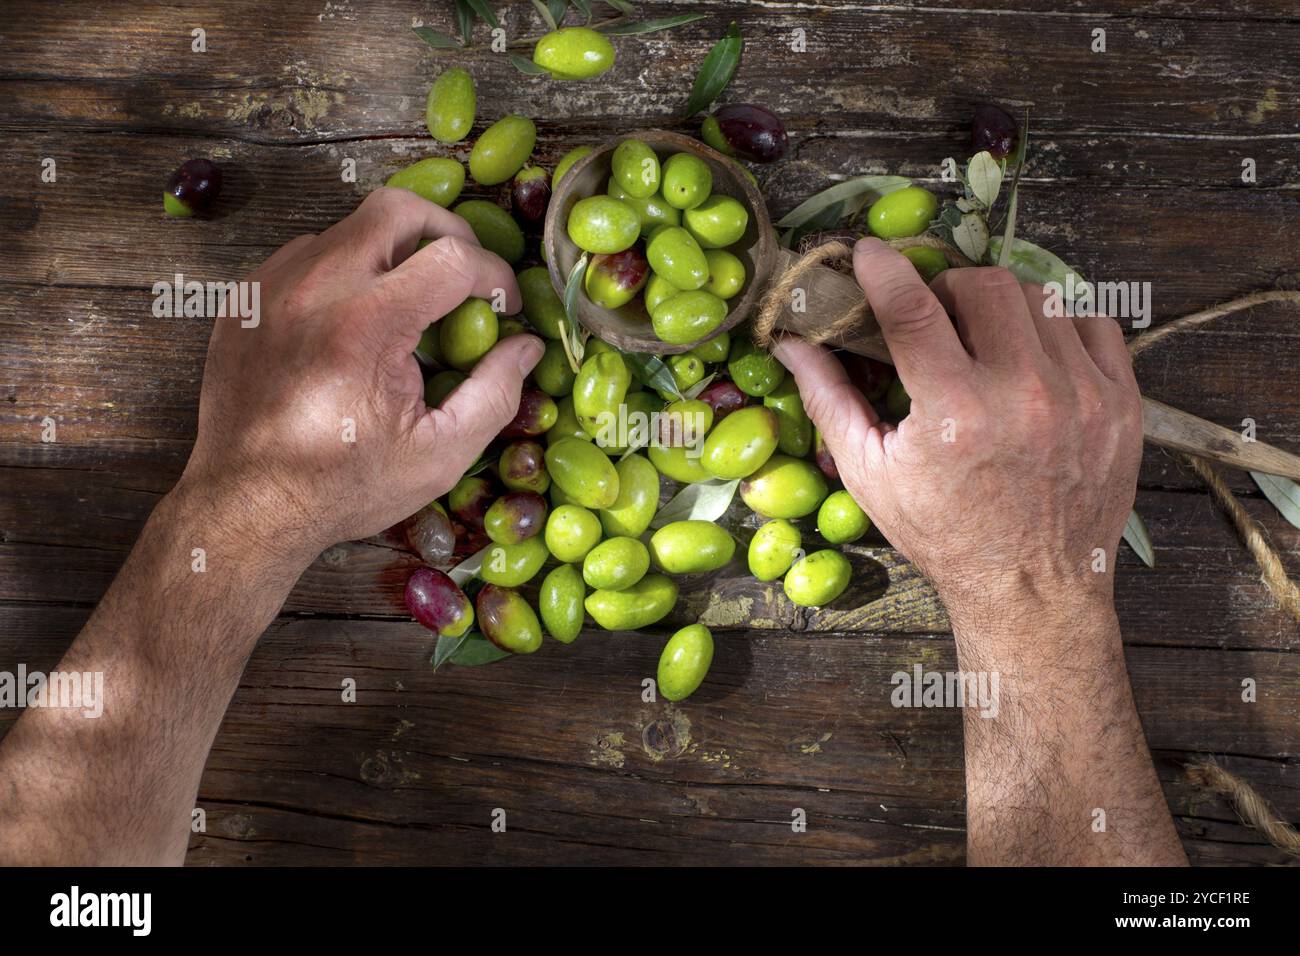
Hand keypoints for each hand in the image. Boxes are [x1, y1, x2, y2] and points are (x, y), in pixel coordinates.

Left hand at [179, 187, 542, 567]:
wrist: (248, 504)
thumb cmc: (345, 485)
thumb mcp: (439, 454)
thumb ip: (495, 393)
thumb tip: (525, 346)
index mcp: (366, 325)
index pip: (452, 256)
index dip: (494, 275)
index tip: (504, 305)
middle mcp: (314, 288)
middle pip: (396, 209)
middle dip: (445, 230)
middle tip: (463, 274)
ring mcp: (272, 286)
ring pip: (349, 228)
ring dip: (391, 253)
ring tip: (407, 305)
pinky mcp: (246, 297)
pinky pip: (307, 255)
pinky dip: (344, 273)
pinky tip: (355, 322)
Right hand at [775, 238, 1142, 630]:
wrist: (1033, 588)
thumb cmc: (944, 534)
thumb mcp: (870, 474)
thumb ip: (830, 400)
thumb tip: (791, 343)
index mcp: (953, 413)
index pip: (912, 306)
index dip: (883, 269)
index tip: (869, 253)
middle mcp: (1023, 394)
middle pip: (984, 283)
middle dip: (949, 287)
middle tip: (936, 316)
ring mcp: (1082, 395)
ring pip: (1040, 294)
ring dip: (1002, 303)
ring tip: (984, 338)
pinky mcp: (1122, 402)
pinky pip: (1093, 321)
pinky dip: (1058, 323)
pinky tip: (1034, 353)